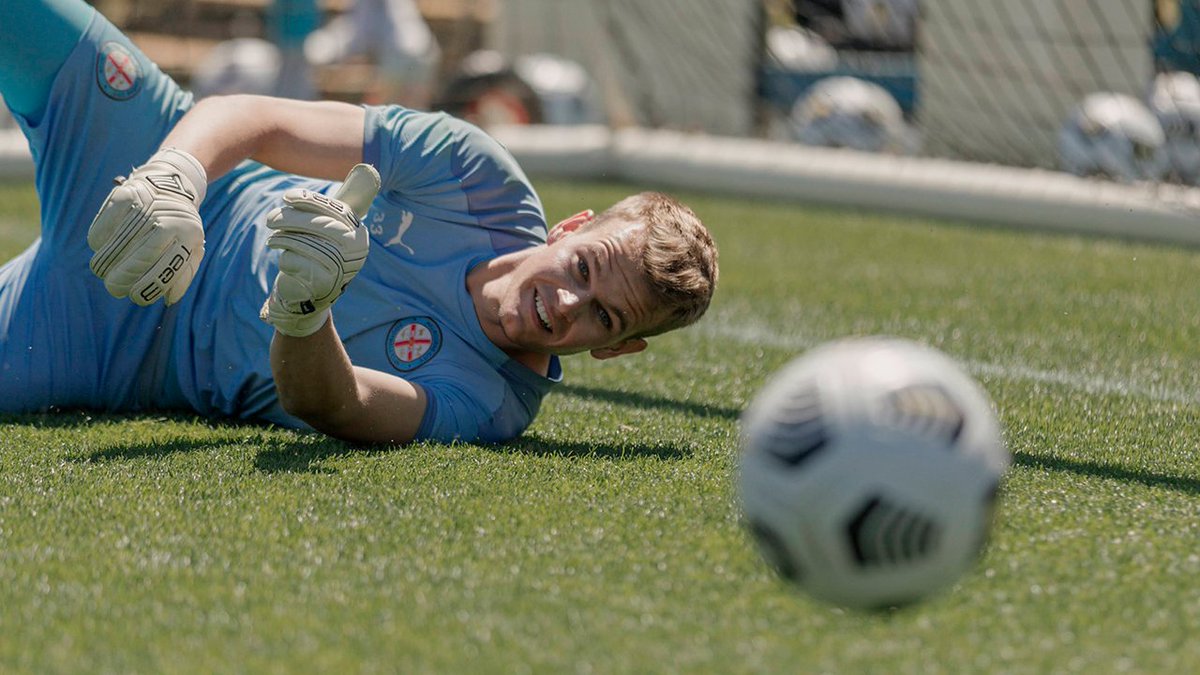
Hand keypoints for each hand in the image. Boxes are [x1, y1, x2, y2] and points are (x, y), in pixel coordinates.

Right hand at [87, 147, 206, 305]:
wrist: (172, 185)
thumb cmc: (179, 227)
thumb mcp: (190, 248)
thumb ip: (182, 274)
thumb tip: (168, 299)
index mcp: (189, 235)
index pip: (167, 268)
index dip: (148, 287)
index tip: (136, 297)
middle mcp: (169, 219)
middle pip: (140, 258)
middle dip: (123, 279)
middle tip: (114, 288)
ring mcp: (146, 207)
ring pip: (119, 244)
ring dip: (106, 263)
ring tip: (102, 271)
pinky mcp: (124, 195)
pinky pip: (105, 225)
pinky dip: (98, 240)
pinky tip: (99, 246)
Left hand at [259, 163, 380, 336]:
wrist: (310, 296)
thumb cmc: (320, 254)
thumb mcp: (334, 227)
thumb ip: (346, 203)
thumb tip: (367, 168)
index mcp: (359, 234)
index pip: (335, 210)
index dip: (309, 201)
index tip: (287, 197)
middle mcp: (354, 251)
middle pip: (317, 225)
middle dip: (290, 218)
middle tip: (270, 218)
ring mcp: (339, 268)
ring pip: (302, 241)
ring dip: (282, 238)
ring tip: (274, 239)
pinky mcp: (321, 283)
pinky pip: (294, 260)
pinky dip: (285, 258)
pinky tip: (286, 261)